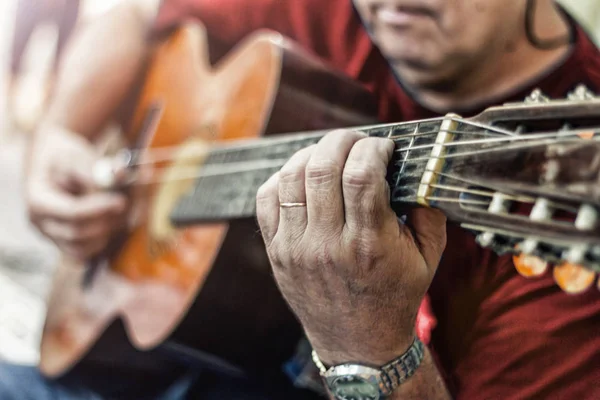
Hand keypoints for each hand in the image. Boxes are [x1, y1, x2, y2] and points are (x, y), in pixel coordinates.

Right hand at [26, 126, 127, 260]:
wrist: (57, 165)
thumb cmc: (65, 158)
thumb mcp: (76, 156)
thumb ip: (96, 167)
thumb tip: (120, 174)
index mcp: (38, 201)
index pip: (71, 213)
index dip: (99, 209)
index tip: (121, 200)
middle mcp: (42, 224)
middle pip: (79, 235)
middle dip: (106, 221)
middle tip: (126, 203)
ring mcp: (54, 238)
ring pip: (87, 248)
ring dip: (109, 231)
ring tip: (119, 207)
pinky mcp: (69, 244)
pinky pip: (91, 251)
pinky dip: (107, 238)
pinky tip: (115, 217)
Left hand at [256, 130, 446, 365]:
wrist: (358, 344)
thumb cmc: (394, 297)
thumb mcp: (427, 257)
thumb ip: (429, 210)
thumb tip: (420, 165)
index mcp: (368, 244)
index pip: (361, 175)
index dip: (373, 148)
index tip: (384, 146)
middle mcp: (327, 244)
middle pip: (322, 168)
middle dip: (341, 140)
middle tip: (356, 141)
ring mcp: (296, 248)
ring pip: (290, 178)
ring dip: (312, 154)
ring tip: (330, 155)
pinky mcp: (276, 251)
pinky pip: (267, 198)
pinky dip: (283, 177)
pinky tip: (303, 177)